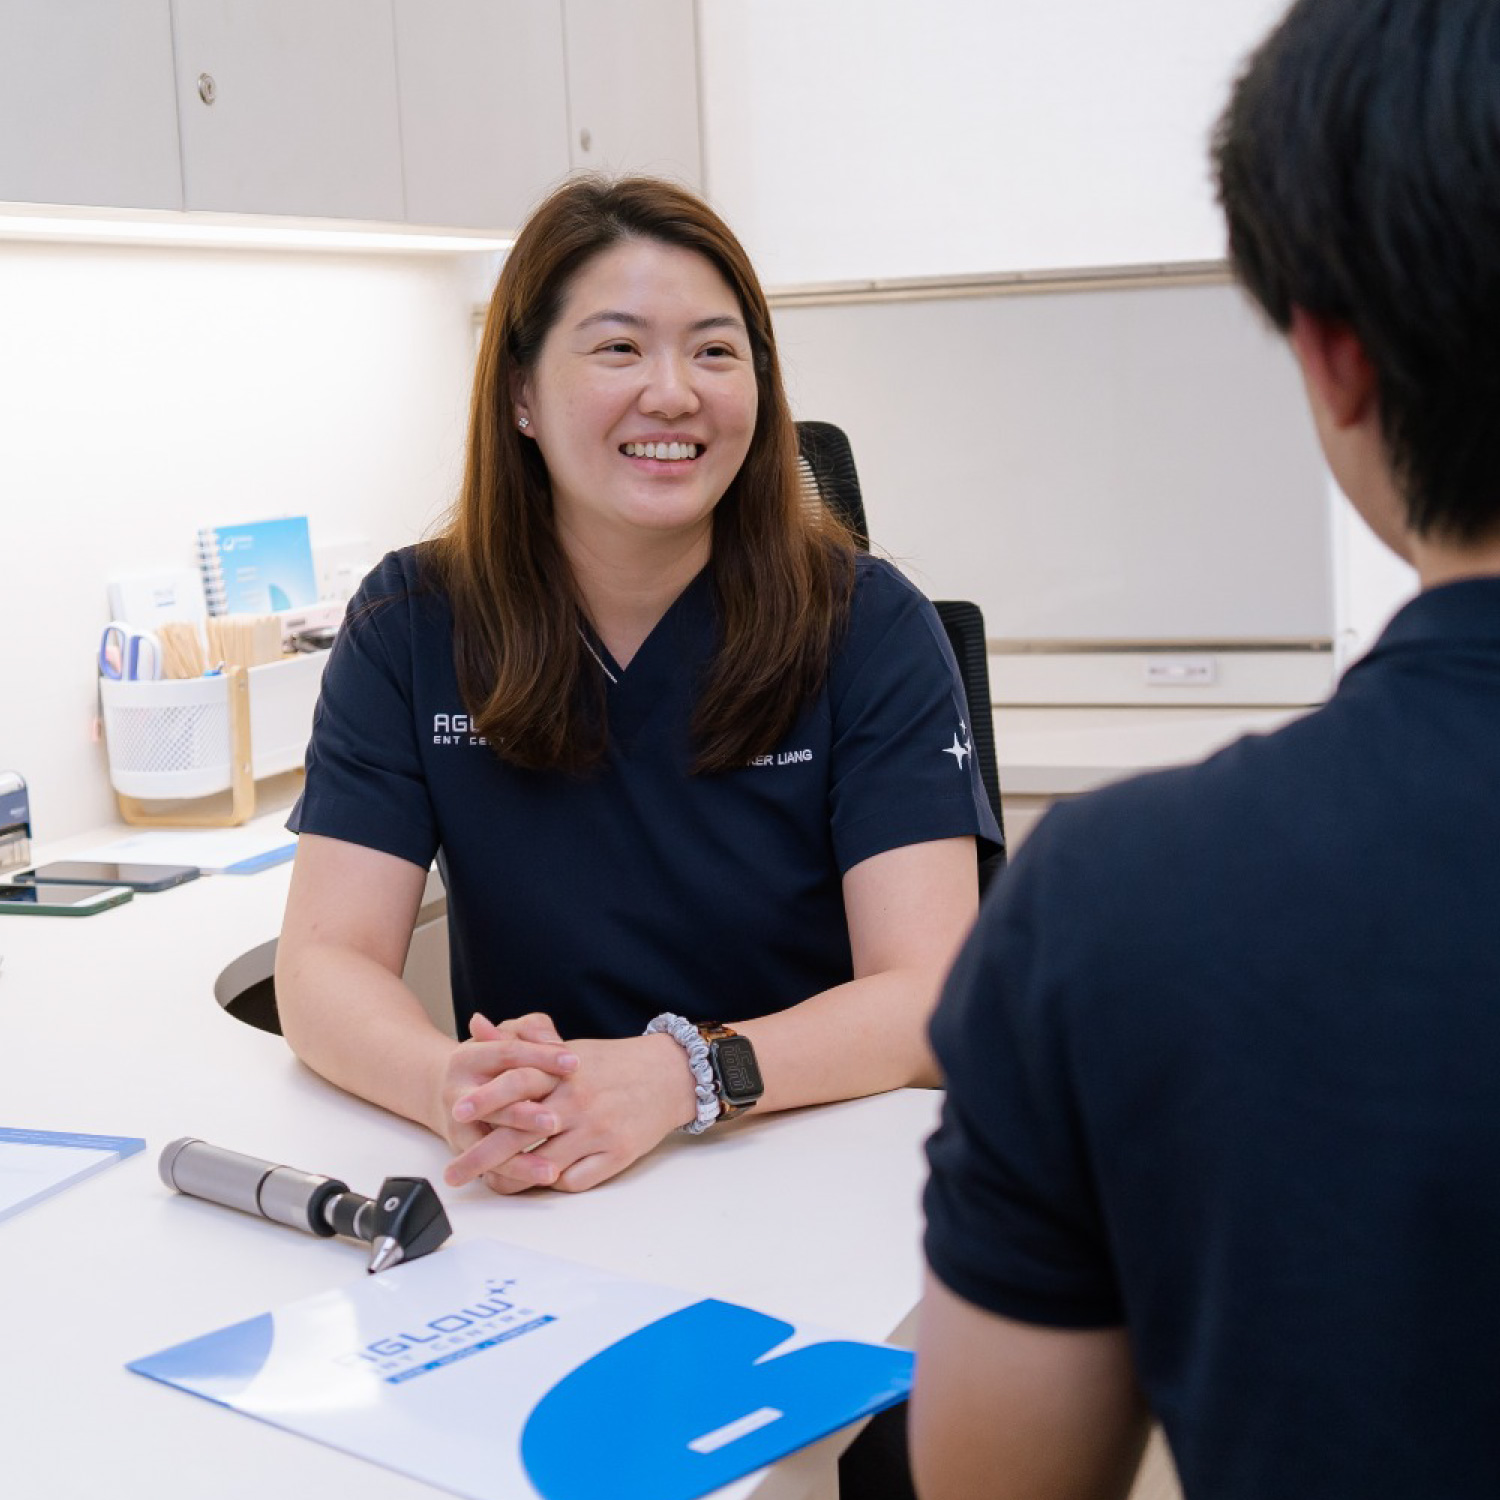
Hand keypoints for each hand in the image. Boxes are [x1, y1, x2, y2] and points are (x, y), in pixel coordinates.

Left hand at [444, 1031, 698, 1194]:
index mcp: (564, 1072)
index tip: (456, 1113)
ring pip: (544, 1166)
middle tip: (453, 1173)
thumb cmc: (613, 1063)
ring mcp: (598, 1131)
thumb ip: (521, 1040)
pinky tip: (540, 1181)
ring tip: (490, 1184)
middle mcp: (579, 1102)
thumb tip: (478, 1024)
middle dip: (482, 1156)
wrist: (671, 1076)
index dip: (486, 1099)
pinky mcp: (617, 1155)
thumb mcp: (567, 1048)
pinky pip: (574, 1181)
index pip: (518, 1082)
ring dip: (514, 1178)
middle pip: (522, 1133)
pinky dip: (553, 1184)